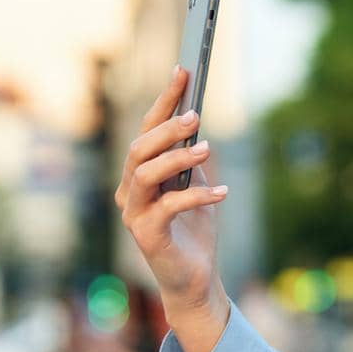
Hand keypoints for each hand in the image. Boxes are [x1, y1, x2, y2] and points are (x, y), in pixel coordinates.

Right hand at [115, 66, 228, 315]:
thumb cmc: (194, 232)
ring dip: (178, 157)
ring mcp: (134, 213)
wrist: (194, 279)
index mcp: (140, 174)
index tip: (183, 72)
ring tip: (207, 149)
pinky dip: (197, 196)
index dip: (164, 100)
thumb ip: (191, 160)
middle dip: (168, 128)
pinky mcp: (147, 234)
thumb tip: (196, 123)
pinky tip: (222, 192)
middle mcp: (129, 190)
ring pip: (146, 173)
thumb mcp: (196, 188)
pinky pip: (168, 206)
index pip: (147, 130)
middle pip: (140, 148)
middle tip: (196, 116)